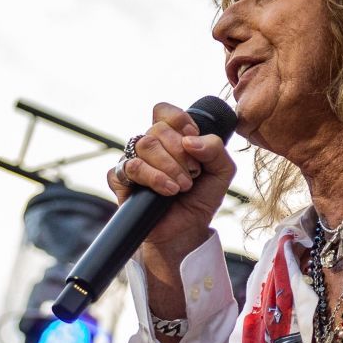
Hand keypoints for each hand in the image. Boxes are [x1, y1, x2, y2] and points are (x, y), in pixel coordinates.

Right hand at [109, 103, 238, 268]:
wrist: (187, 231)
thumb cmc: (201, 198)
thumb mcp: (221, 171)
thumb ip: (215, 148)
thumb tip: (190, 140)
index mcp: (170, 137)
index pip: (163, 111)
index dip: (179, 120)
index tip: (193, 138)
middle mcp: (149, 147)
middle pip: (157, 129)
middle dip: (180, 153)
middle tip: (193, 174)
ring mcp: (133, 162)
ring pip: (144, 145)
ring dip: (169, 166)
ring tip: (182, 186)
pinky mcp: (120, 181)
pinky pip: (130, 167)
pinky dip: (153, 178)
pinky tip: (167, 192)